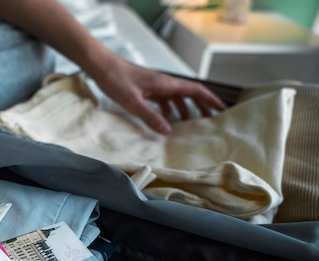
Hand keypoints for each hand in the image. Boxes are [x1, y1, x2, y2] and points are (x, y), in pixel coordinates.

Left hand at [92, 57, 225, 133]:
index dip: (210, 100)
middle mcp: (163, 83)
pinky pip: (163, 100)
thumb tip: (168, 131)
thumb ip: (150, 116)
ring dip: (184, 110)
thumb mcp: (133, 101)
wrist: (101, 66)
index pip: (195, 90)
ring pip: (176, 98)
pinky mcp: (146, 88)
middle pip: (189, 94)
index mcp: (165, 84)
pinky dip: (168, 110)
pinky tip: (165, 121)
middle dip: (202, 106)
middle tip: (211, 120)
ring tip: (189, 125)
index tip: (222, 109)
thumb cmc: (116, 79)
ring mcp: (155, 85)